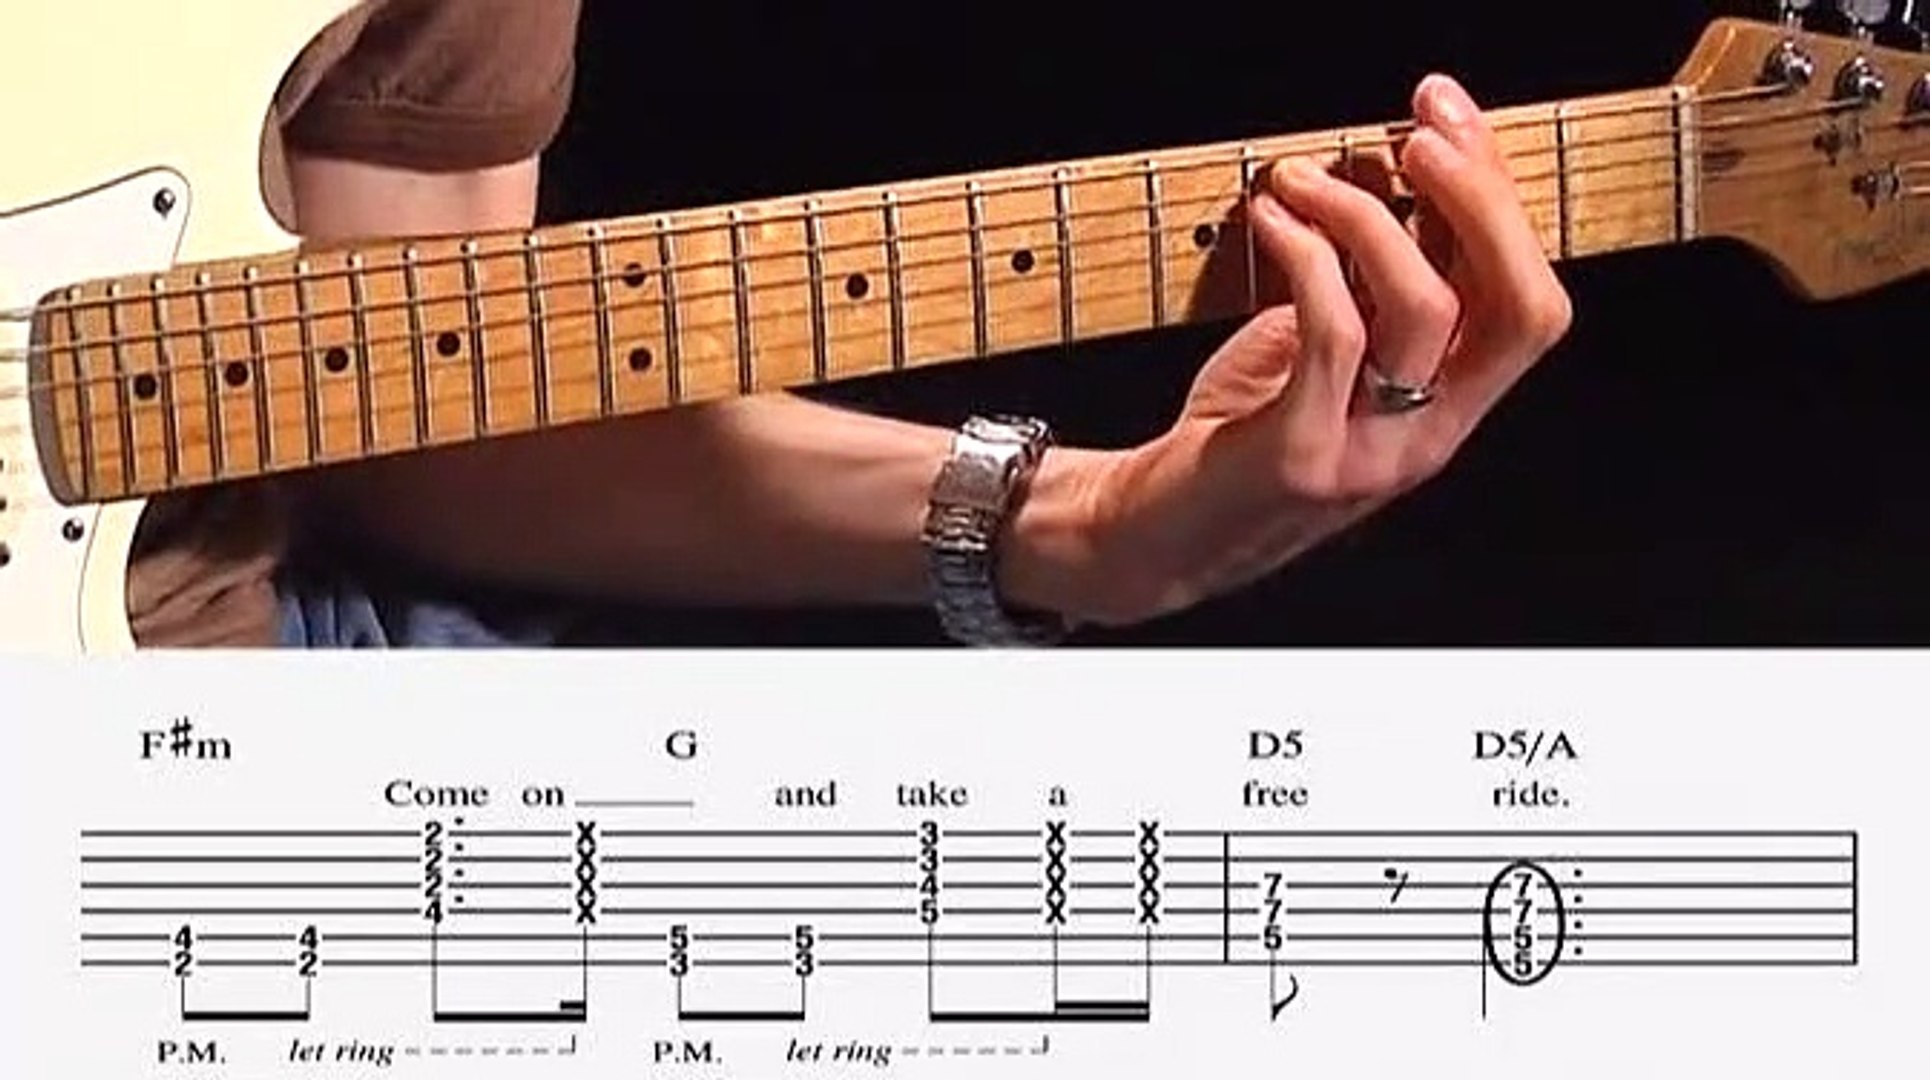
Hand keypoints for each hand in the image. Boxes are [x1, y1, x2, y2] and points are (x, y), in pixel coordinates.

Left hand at [1009, 74, 1573, 625]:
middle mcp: (1429, 434)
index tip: (1448, 114)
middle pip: (1520, 307)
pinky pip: (1331, 333)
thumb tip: (1394, 181)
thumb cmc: (1238, 437)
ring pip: (1427, 310)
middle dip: (1482, 200)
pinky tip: (1275, 220)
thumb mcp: (1324, 355)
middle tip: (1417, 132)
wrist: (1157, 537)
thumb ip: (1372, 291)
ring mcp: (1371, 451)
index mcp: (1449, 408)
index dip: (1501, 198)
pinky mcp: (1302, 454)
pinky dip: (1308, 257)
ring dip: (1369, 216)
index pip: (1527, 298)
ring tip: (1304, 177)